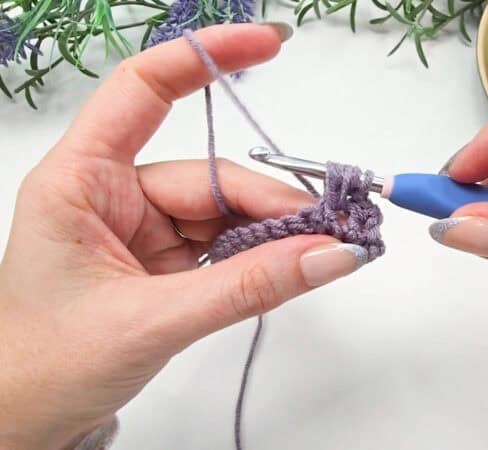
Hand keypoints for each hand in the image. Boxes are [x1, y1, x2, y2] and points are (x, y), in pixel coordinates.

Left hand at [0, 25, 365, 449]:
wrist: (23, 423)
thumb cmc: (46, 366)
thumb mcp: (152, 321)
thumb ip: (248, 286)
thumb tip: (330, 254)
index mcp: (81, 181)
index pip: (143, 90)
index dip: (206, 57)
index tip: (269, 43)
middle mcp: (113, 194)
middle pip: (211, 174)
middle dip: (275, 204)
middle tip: (336, 230)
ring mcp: (143, 228)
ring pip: (227, 212)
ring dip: (276, 233)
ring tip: (326, 253)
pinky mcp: (165, 261)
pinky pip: (226, 243)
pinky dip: (262, 256)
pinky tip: (294, 266)